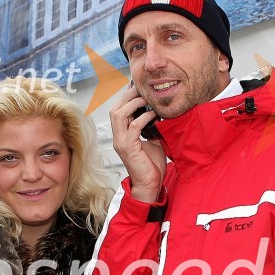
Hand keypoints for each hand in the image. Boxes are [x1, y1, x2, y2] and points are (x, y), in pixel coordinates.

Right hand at [109, 84, 166, 202]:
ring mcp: (121, 142)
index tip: (140, 89)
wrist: (150, 184)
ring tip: (146, 99)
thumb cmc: (151, 166)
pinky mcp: (128, 147)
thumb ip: (151, 128)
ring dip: (134, 104)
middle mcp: (118, 137)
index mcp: (122, 135)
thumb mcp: (152, 141)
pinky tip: (154, 114)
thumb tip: (158, 113)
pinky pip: (134, 126)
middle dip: (128, 96)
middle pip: (115, 109)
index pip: (118, 111)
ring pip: (120, 114)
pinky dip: (144, 117)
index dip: (126, 98)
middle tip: (142, 89)